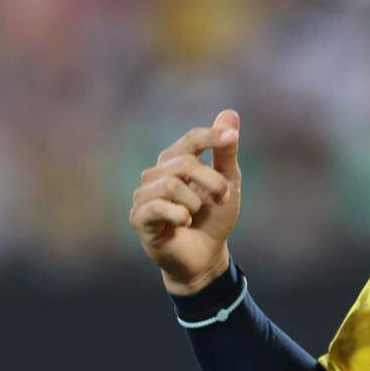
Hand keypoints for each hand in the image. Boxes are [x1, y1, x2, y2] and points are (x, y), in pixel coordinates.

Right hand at [129, 110, 241, 292]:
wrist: (205, 258)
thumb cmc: (213, 219)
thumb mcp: (227, 183)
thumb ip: (226, 152)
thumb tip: (230, 113)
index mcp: (175, 162)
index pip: (191, 139)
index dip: (211, 136)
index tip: (231, 138)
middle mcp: (156, 174)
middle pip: (185, 164)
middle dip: (213, 183)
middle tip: (223, 199)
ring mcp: (144, 195)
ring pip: (172, 185)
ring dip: (196, 204)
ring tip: (197, 216)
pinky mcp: (139, 217)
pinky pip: (158, 206)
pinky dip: (180, 216)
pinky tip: (184, 224)